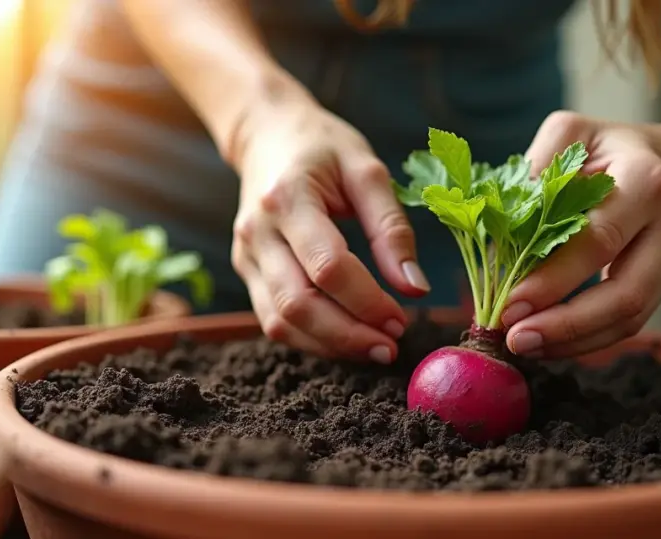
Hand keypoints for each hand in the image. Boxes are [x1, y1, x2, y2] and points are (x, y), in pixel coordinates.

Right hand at [229, 95, 429, 362]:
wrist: (266, 135)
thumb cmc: (321, 146)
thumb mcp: (366, 170)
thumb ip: (391, 228)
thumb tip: (414, 288)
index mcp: (287, 199)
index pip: (327, 267)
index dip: (367, 301)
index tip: (402, 318)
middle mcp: (257, 233)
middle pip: (297, 304)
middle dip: (348, 335)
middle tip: (391, 346)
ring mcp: (245, 255)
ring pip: (279, 322)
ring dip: (329, 345)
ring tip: (373, 347)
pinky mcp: (246, 270)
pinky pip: (273, 319)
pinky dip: (311, 338)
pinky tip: (345, 337)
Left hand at [499, 111, 660, 357]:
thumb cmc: (616, 148)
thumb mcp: (574, 132)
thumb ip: (538, 165)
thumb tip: (498, 221)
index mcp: (645, 182)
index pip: (598, 240)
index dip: (554, 278)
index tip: (509, 302)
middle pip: (623, 294)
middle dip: (565, 325)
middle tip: (514, 338)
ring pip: (630, 317)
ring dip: (574, 340)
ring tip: (524, 348)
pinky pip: (630, 323)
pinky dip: (587, 339)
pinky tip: (548, 345)